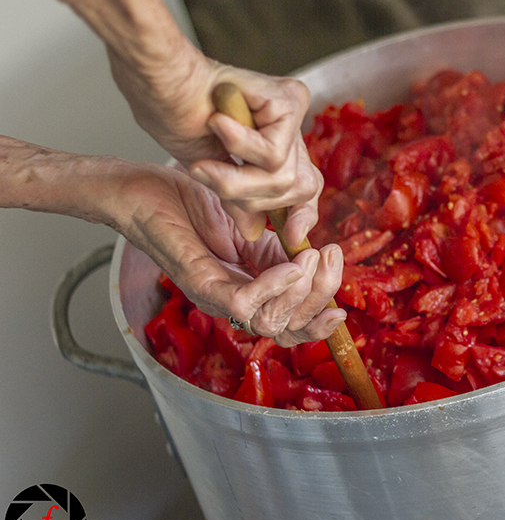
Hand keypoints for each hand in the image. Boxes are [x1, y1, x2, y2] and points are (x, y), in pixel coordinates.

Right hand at [106, 41, 321, 245]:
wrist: (160, 83)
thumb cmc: (177, 116)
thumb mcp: (214, 172)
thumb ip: (241, 198)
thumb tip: (256, 232)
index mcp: (278, 141)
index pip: (306, 187)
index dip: (302, 215)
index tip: (291, 237)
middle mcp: (292, 126)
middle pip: (301, 188)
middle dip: (254, 198)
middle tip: (210, 178)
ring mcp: (293, 111)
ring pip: (284, 177)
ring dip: (237, 179)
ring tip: (205, 159)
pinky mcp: (290, 100)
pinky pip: (275, 154)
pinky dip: (240, 148)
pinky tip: (217, 124)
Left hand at [120, 161, 343, 346]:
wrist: (147, 190)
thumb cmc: (193, 204)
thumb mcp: (255, 227)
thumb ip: (282, 247)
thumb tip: (316, 257)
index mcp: (251, 292)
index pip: (292, 328)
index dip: (319, 323)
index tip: (342, 305)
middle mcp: (234, 303)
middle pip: (289, 329)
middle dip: (319, 297)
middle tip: (329, 258)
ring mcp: (216, 298)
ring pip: (270, 323)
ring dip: (301, 292)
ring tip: (310, 257)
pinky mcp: (199, 285)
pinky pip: (244, 303)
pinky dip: (274, 286)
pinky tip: (291, 263)